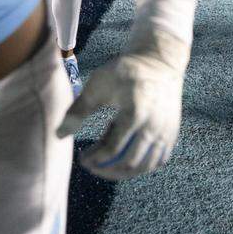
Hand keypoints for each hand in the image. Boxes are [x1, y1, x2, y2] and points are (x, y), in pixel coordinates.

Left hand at [57, 53, 184, 179]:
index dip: (94, 159)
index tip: (82, 157)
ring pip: (145, 166)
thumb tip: (59, 135)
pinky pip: (159, 160)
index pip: (112, 149)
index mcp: (136, 113)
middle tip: (93, 165)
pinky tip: (127, 162)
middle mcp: (154, 126)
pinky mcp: (173, 132)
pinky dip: (143, 166)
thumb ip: (79, 110)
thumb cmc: (125, 71)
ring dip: (124, 172)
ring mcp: (167, 131)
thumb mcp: (98, 84)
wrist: (159, 61)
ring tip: (107, 167)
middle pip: (129, 163)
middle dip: (106, 170)